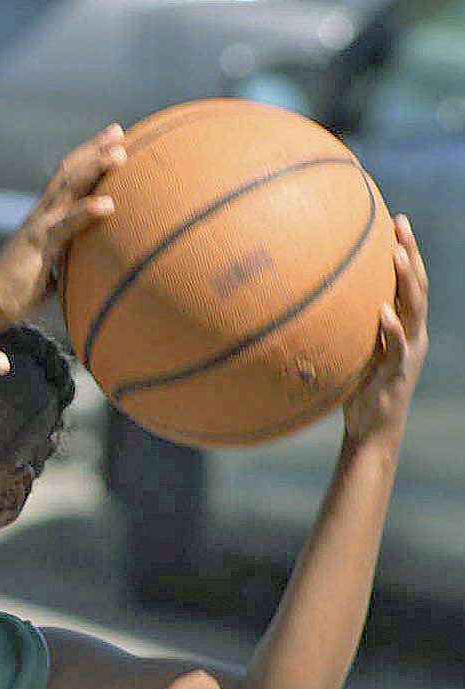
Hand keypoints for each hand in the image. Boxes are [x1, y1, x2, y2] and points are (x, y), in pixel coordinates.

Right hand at [0, 122, 125, 322]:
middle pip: (69, 173)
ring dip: (94, 168)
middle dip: (94, 150)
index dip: (87, 159)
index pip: (67, 180)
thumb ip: (65, 263)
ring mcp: (39, 227)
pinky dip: (86, 212)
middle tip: (117, 131)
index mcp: (43, 219)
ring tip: (119, 153)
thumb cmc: (16, 292)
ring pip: (68, 189)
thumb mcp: (48, 272)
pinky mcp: (38, 245)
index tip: (111, 143)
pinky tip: (108, 204)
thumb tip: (84, 270)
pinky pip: (65, 225)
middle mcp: (41, 215)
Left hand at [343, 214, 428, 447]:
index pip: (409, 282)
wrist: (372, 427)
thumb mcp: (352, 349)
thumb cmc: (358, 386)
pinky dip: (392, 329)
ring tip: (397, 255)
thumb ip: (345, 325)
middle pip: (417, 286)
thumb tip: (312, 300)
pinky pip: (397, 348)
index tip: (395, 221)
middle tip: (400, 223)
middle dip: (411, 253)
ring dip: (407, 281)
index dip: (406, 251)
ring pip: (414, 310)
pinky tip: (384, 312)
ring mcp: (408, 352)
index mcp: (405, 326)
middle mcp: (413, 334)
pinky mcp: (397, 373)